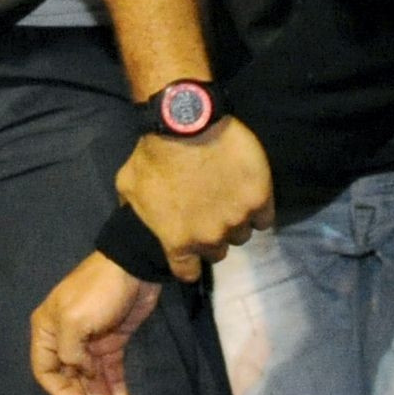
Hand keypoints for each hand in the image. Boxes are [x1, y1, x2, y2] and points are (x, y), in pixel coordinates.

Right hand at [30, 253, 161, 394]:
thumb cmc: (98, 292)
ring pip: (92, 378)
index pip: (45, 371)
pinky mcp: (113, 341)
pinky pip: (111, 369)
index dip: (60, 393)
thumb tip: (78, 374)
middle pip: (69, 380)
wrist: (135, 267)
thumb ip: (69, 353)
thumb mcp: (75, 321)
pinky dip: (115, 386)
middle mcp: (65, 339)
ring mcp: (90, 341)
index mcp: (48, 331)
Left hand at [115, 118, 274, 278]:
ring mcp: (237, 219)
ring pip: (242, 234)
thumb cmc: (153, 153)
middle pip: (218, 252)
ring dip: (236, 222)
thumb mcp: (129, 186)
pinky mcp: (259, 199)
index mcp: (178, 241)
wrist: (186, 122)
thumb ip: (134, 209)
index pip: (188, 272)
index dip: (189, 262)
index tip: (191, 250)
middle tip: (210, 215)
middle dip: (213, 237)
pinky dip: (258, 209)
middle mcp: (210, 238)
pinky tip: (248, 194)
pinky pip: (264, 218)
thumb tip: (135, 216)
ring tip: (229, 200)